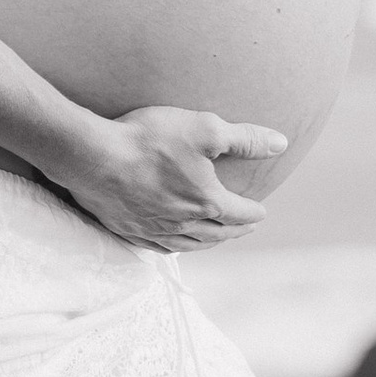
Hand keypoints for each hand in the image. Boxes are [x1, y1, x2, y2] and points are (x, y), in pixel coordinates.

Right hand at [50, 106, 288, 252]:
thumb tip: (280, 143)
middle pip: (218, 234)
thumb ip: (245, 138)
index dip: (254, 213)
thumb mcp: (205, 129)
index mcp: (206, 202)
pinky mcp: (129, 230)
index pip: (239, 213)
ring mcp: (154, 230)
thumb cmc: (150, 140)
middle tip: (246, 228)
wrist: (94, 157)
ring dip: (209, 242)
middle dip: (236, 231)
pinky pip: (160, 247)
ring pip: (191, 244)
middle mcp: (183, 223)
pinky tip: (174, 242)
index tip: (263, 212)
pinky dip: (176, 246)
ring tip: (217, 238)